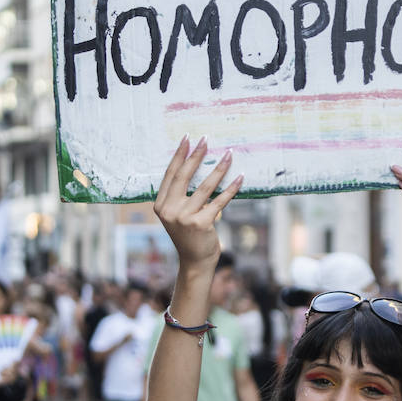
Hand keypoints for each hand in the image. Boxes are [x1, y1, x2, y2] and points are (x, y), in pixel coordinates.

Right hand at [153, 137, 243, 267]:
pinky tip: (240, 177)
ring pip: (205, 187)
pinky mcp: (201, 224)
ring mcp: (184, 217)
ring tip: (228, 154)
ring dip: (219, 168)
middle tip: (206, 139)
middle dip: (196, 155)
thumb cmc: (189, 235)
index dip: (179, 155)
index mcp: (161, 205)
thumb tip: (196, 166)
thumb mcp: (178, 215)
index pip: (170, 174)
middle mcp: (169, 210)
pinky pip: (219, 201)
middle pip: (184, 176)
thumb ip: (180, 196)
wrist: (195, 261)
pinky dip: (231, 188)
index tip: (187, 139)